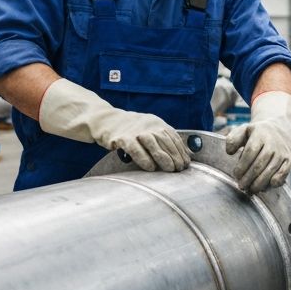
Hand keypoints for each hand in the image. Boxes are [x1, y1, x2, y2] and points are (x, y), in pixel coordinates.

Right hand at [38, 78, 189, 172]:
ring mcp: (134, 130)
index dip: (180, 149)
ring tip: (170, 169)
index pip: (172, 136)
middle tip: (180, 168)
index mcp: (156, 122)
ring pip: (153, 143)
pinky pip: (135, 148)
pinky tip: (150, 167)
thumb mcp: (147, 130)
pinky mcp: (121, 137)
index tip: (186, 162)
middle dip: (175, 155)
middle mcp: (148, 124)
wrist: (104, 121)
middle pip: (165, 140)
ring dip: (163, 157)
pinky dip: (143, 158)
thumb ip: (160, 140)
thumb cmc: (128, 130)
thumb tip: (179, 155)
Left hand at [225, 91, 290, 193]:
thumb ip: (233, 139)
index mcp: (260, 133)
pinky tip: (265, 187)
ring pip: (270, 171)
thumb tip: (229, 152)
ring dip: (259, 183)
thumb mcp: (243, 130)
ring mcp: (282, 151)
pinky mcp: (290, 160)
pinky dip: (274, 182)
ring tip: (251, 189)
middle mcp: (273, 142)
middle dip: (249, 178)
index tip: (236, 175)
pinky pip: (283, 174)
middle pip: (259, 164)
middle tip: (241, 186)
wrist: (279, 128)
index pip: (250, 152)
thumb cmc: (257, 133)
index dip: (242, 166)